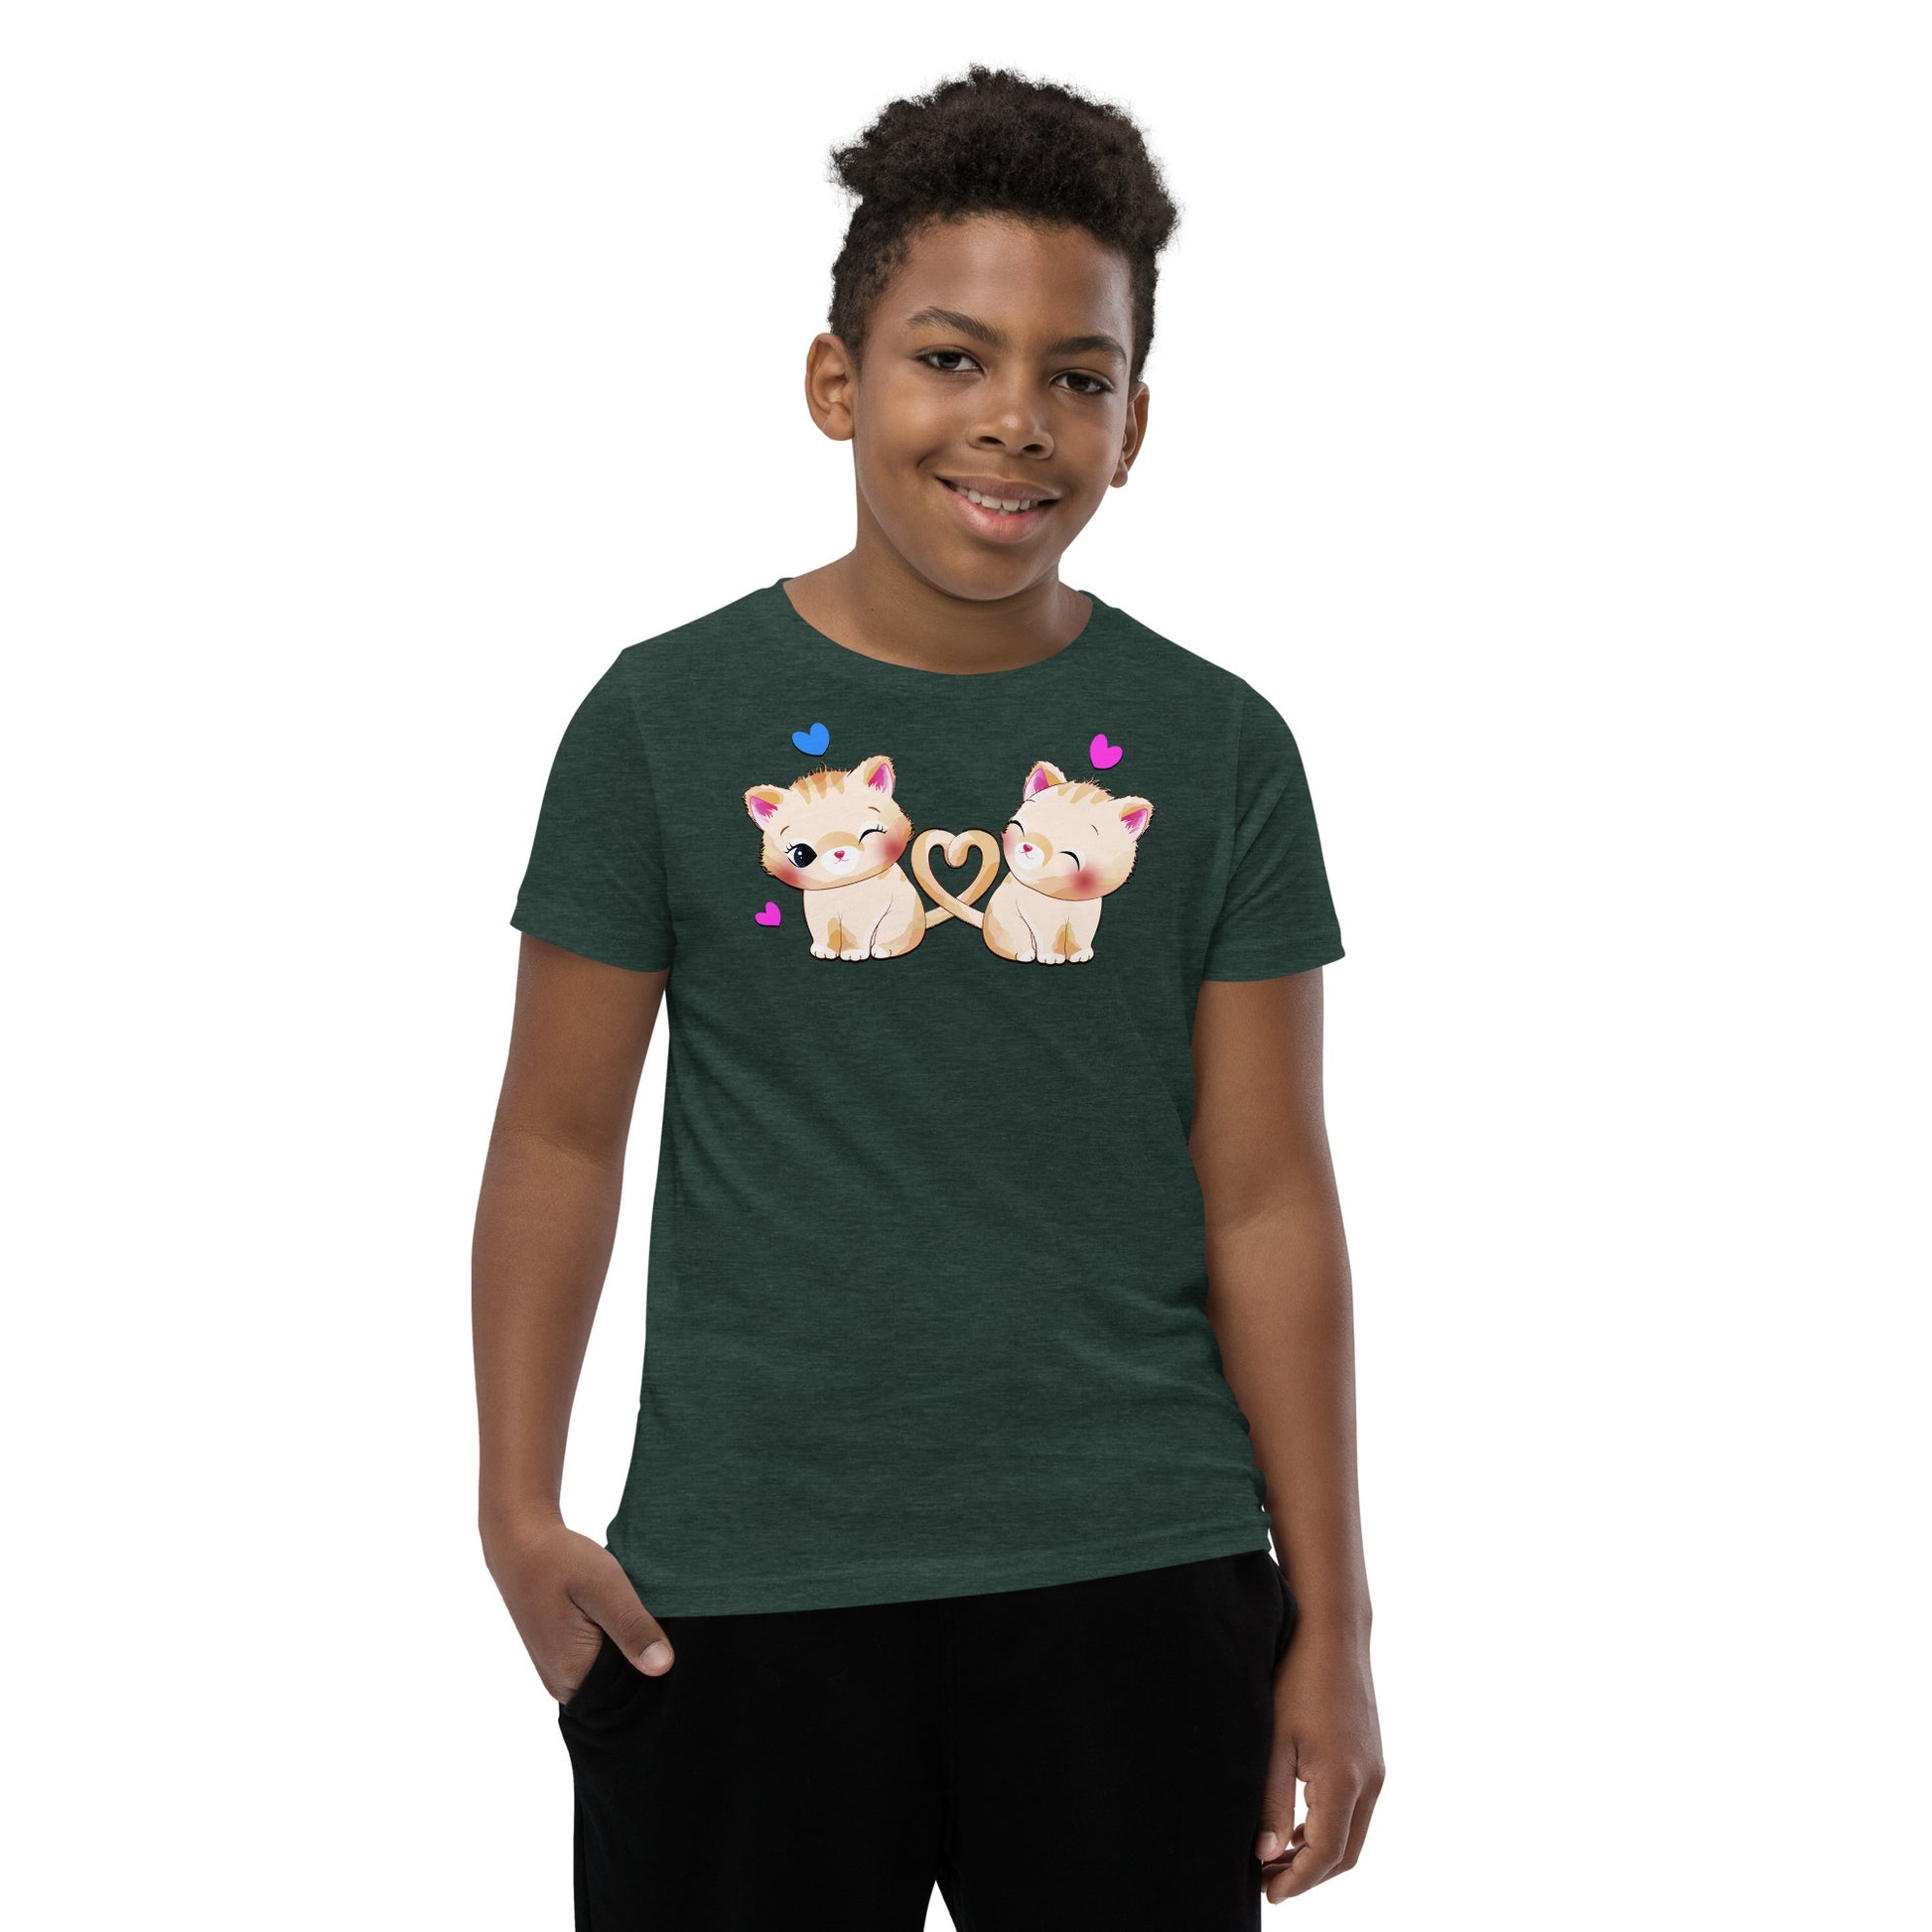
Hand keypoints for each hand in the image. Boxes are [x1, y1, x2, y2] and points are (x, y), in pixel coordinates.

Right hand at [483, 1516, 675, 1701]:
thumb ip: (632, 1627)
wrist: (521, 1543)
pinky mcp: (557, 1659)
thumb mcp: (605, 1587)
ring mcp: (557, 1673)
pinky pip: (594, 1662)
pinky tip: (611, 1615)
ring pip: (608, 1672)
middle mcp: (562, 1684)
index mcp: (573, 1674)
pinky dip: (609, 1642)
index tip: (659, 1626)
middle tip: (641, 1611)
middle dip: (639, 1654)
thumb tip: (663, 1667)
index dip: (653, 1660)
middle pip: (620, 1684)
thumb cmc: (561, 1561)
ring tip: (624, 1611)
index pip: (633, 1689)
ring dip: (624, 1647)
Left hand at [1254, 1630, 1383, 1900]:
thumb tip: (1268, 1854)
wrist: (1333, 1632)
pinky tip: (1297, 1824)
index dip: (1297, 1881)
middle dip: (1309, 1876)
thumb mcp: (1275, 1741)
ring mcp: (1375, 1770)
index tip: (1268, 1894)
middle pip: (1345, 1854)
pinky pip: (1356, 1811)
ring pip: (1353, 1835)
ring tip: (1276, 1856)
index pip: (1326, 1854)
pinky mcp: (1372, 1759)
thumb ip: (1272, 1802)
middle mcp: (1370, 1781)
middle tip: (1268, 1881)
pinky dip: (1329, 1828)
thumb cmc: (1297, 1679)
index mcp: (1345, 1781)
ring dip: (1319, 1853)